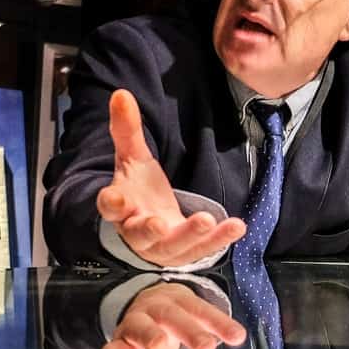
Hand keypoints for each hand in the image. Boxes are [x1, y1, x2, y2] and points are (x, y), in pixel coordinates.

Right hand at [96, 90, 247, 265]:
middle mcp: (138, 232)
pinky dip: (220, 240)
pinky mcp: (186, 254)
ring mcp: (162, 247)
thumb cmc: (140, 190)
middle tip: (160, 222)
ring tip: (209, 221)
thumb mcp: (134, 159)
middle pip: (141, 233)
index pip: (110, 207)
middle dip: (150, 229)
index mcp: (121, 209)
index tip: (116, 197)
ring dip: (193, 236)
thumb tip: (121, 93)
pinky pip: (203, 250)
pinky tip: (238, 227)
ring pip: (175, 246)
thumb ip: (127, 130)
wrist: (151, 225)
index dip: (112, 203)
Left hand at [98, 282, 245, 348]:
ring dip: (188, 330)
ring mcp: (160, 310)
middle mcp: (136, 326)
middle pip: (138, 327)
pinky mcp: (184, 300)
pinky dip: (218, 322)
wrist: (149, 308)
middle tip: (158, 346)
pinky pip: (202, 309)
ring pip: (171, 316)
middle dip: (147, 335)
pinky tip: (236, 336)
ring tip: (207, 348)